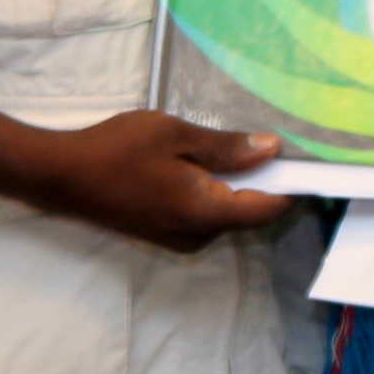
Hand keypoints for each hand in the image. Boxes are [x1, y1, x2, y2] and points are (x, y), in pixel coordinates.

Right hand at [26, 111, 293, 252]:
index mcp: (206, 212)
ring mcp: (179, 238)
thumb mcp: (176, 135)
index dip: (293, 187)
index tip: (310, 161)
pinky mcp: (164, 233)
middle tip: (269, 142)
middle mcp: (198, 235)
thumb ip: (226, 147)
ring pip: (226, 213)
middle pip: (249, 213)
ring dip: (236, 186)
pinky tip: (201, 164)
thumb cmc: (118, 150)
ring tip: (231, 148)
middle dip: (264, 182)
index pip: (267, 209)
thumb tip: (271, 150)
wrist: (63, 176)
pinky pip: (205, 215)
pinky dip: (213, 192)